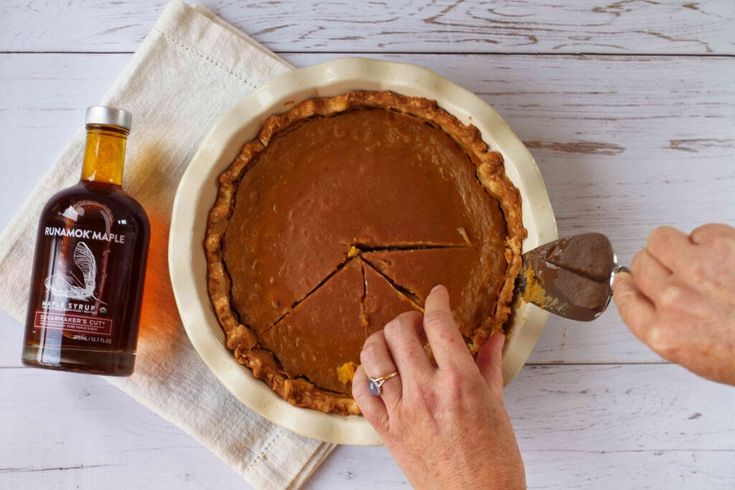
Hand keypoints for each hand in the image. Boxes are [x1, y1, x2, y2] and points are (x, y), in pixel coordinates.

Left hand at [352, 285, 524, 488]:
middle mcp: (427, 391)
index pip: (439, 323)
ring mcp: (402, 411)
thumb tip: (494, 337)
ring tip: (395, 344)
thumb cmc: (494, 460)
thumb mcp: (497, 406)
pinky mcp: (386, 430)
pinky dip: (363, 374)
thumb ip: (490, 366)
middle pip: (400, 331)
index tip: (438, 295)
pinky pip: (361, 391)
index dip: (436, 300)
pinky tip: (376, 371)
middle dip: (409, 318)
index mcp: (460, 382)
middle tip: (420, 325)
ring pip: (374, 355)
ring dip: (383, 340)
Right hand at [614, 224, 734, 384]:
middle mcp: (673, 301)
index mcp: (665, 334)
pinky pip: (699, 231)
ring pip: (659, 239)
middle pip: (639, 265)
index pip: (624, 298)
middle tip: (676, 270)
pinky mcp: (721, 246)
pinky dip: (708, 238)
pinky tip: (724, 255)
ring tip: (695, 255)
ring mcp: (695, 271)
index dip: (627, 285)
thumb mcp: (699, 356)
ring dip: (673, 245)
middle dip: (655, 266)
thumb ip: (669, 327)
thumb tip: (651, 297)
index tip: (629, 279)